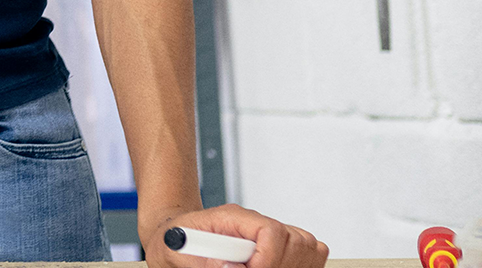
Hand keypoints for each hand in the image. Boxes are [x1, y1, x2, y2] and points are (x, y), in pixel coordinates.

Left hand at [151, 204, 327, 267]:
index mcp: (233, 217)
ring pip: (308, 248)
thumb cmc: (175, 242)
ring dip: (292, 264)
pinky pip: (308, 256)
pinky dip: (298, 265)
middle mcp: (257, 224)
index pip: (270, 231)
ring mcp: (270, 236)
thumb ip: (202, 260)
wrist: (173, 238)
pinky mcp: (277, 249)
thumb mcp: (175, 251)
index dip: (267, 258)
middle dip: (279, 265)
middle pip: (297, 241)